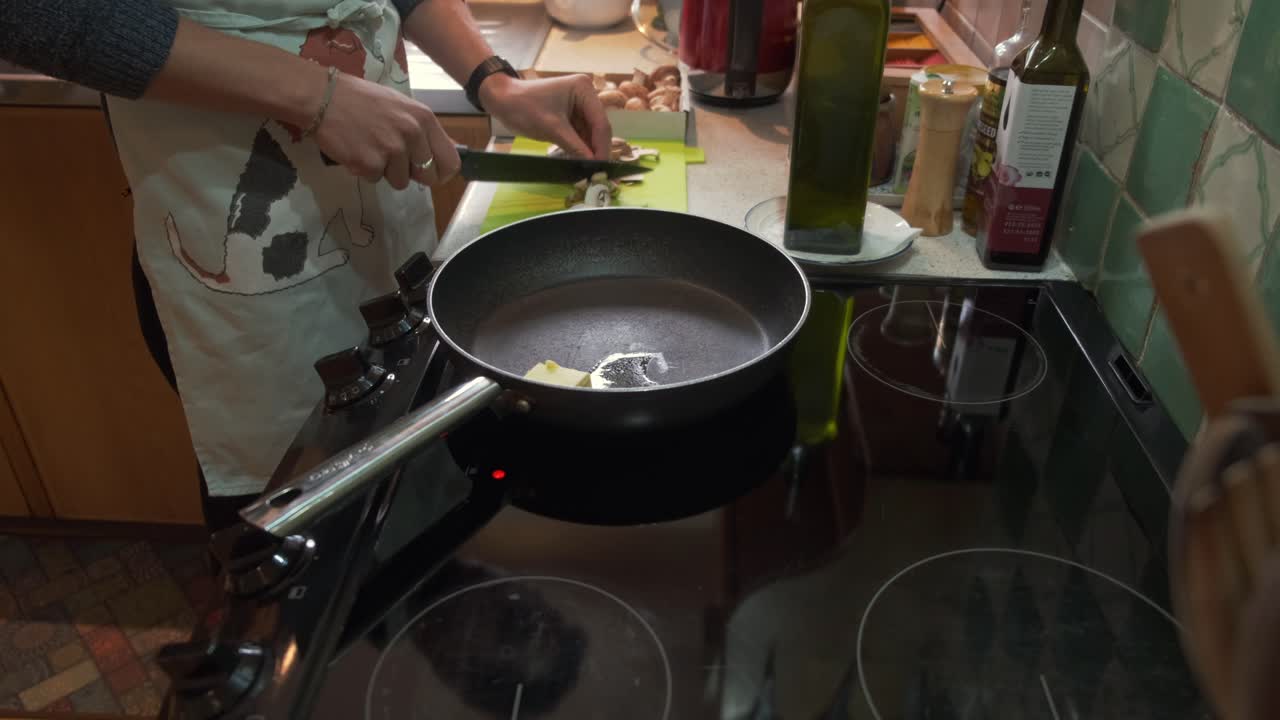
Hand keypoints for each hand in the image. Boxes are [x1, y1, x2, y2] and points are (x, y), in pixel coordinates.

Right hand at [308, 67, 462, 188]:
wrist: (323, 97)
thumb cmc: (362, 99)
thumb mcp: (402, 106)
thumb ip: (424, 130)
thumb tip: (451, 150)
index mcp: (424, 119)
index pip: (450, 161)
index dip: (441, 172)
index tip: (430, 173)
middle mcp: (412, 134)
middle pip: (427, 177)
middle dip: (411, 173)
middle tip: (392, 159)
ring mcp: (391, 150)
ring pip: (400, 181)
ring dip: (385, 171)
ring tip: (370, 147)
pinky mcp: (370, 163)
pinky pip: (375, 179)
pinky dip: (365, 170)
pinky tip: (356, 149)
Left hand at [479, 74, 612, 160]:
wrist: (502, 100)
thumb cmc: (524, 107)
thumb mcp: (552, 128)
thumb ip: (575, 147)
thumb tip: (593, 165)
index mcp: (583, 89)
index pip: (600, 122)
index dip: (602, 147)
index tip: (601, 168)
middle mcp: (586, 94)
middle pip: (598, 128)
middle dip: (597, 149)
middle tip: (597, 172)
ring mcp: (579, 105)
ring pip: (591, 133)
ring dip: (589, 151)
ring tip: (589, 170)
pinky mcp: (571, 115)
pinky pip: (581, 134)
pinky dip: (580, 147)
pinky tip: (580, 161)